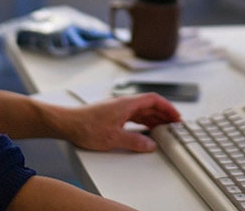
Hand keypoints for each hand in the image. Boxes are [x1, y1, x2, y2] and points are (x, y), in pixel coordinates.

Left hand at [63, 93, 181, 152]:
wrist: (67, 123)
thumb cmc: (86, 126)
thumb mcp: (113, 137)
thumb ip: (134, 141)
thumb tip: (150, 144)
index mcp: (127, 103)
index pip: (153, 100)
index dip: (167, 107)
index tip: (176, 116)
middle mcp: (124, 104)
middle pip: (149, 105)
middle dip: (163, 114)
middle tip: (174, 124)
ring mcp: (118, 109)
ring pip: (141, 111)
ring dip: (154, 119)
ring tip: (163, 128)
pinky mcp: (112, 116)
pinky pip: (134, 117)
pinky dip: (143, 122)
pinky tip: (145, 131)